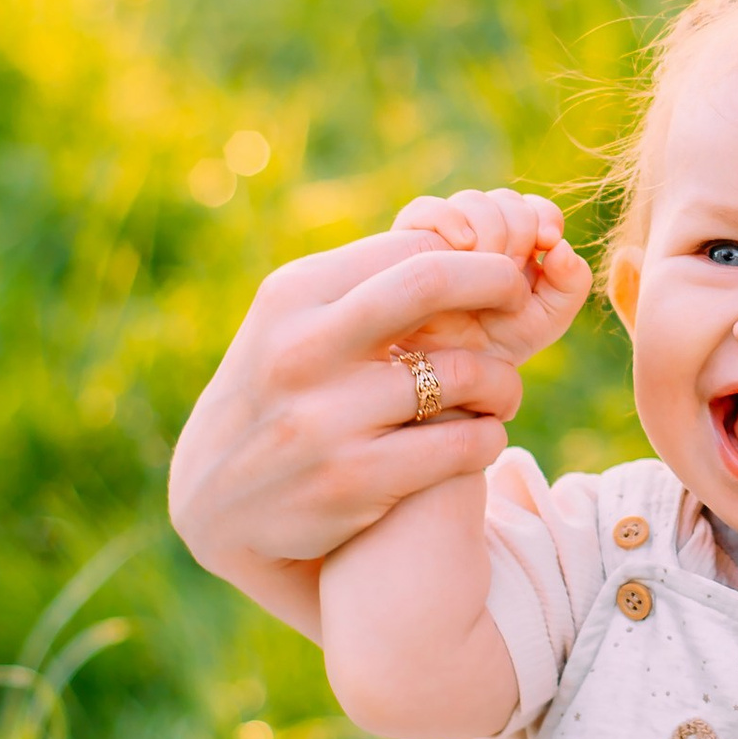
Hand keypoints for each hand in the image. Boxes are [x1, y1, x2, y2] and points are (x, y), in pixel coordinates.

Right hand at [169, 229, 540, 591]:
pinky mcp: (349, 481)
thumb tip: (463, 235)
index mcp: (291, 294)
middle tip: (521, 299)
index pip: (410, 247)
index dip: (472, 258)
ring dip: (503, 382)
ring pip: (463, 372)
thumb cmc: (281, 395)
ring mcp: (323, 417)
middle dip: (498, 281)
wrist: (216, 502)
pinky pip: (462, 444)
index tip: (499, 275)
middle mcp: (301, 347)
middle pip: (430, 280)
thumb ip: (363, 287)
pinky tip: (481, 439)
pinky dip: (489, 437)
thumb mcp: (296, 326)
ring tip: (501, 394)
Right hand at [391, 189, 592, 365]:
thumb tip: (563, 247)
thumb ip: (571, 285)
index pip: (535, 209)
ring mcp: (445, 234)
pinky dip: (449, 218)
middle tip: (512, 270)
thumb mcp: (546, 320)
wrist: (442, 374)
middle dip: (518, 229)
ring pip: (472, 200)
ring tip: (486, 270)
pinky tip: (465, 246)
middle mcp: (481, 234)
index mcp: (517, 247)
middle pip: (507, 200)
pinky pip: (425, 209)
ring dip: (489, 229)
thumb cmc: (495, 347)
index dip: (545, 215)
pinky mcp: (407, 239)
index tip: (548, 240)